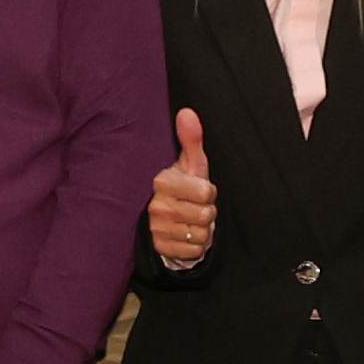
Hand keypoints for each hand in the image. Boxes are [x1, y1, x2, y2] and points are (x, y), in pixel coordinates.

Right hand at [144, 108, 215, 271]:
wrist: (163, 219)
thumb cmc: (181, 186)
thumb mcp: (189, 163)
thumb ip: (190, 140)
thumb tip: (187, 112)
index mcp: (161, 181)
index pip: (205, 192)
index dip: (208, 192)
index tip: (197, 190)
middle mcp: (155, 206)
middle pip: (206, 215)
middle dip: (206, 212)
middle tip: (194, 206)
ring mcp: (156, 229)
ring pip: (201, 234)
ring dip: (201, 230)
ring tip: (189, 220)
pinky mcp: (160, 248)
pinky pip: (194, 250)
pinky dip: (195, 245)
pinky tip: (185, 235)